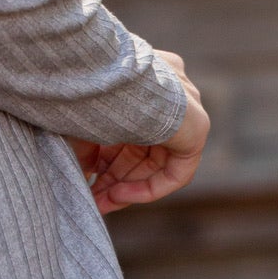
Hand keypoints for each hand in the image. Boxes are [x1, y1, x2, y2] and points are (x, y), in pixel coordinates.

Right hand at [68, 52, 209, 215]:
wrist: (110, 79)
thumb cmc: (89, 92)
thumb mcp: (80, 122)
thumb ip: (83, 148)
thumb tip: (84, 175)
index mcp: (142, 74)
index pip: (126, 127)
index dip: (104, 157)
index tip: (85, 177)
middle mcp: (167, 88)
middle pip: (141, 146)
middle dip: (114, 176)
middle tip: (92, 198)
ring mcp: (186, 107)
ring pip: (156, 161)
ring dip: (127, 186)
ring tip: (100, 204)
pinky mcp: (197, 129)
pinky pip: (176, 169)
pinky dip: (148, 188)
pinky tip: (118, 195)